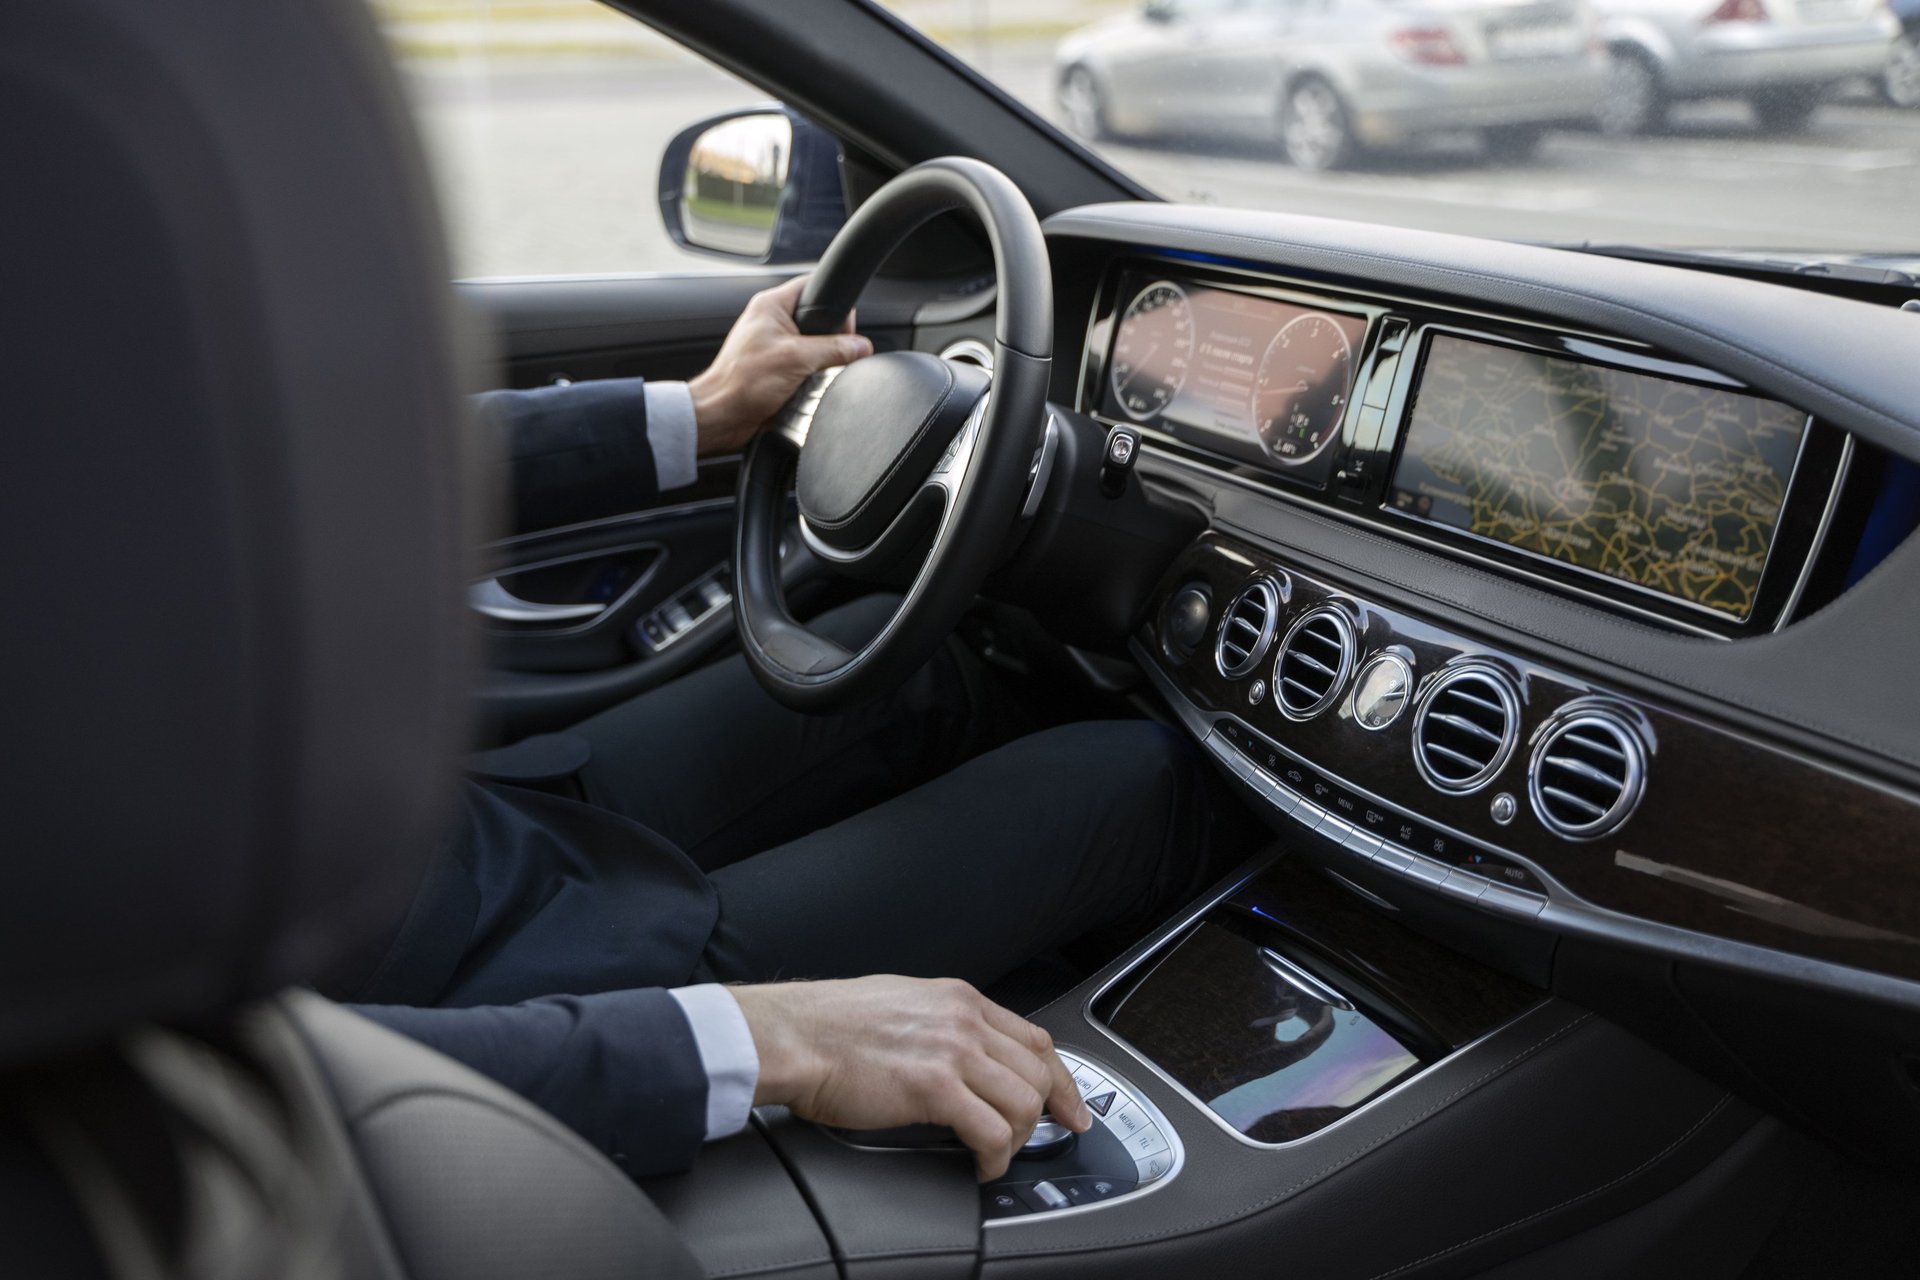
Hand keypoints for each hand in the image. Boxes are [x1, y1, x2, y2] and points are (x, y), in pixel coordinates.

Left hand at [688, 275, 872, 455]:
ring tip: (811, 375)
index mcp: (771, 305)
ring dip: (820, 363)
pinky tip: (806, 388)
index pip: (813, 286)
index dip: (834, 302)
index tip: (845, 325)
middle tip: (827, 356)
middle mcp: (771, 322)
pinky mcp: (775, 370)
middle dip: (830, 340)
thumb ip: (834, 349)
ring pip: (814, 347)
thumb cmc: (741, 383)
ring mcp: (773, 347)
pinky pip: (805, 368)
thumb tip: (860, 346)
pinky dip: (811, 378)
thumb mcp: (797, 359)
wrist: (721, 417)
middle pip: (818, 320)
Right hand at [731, 975, 1092, 1180]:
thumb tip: (960, 1055)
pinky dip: (995, 1158)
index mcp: (958, 999)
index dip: (1060, 1078)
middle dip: (1046, 1115)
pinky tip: (980, 1166)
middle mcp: (963, 1020)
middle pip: (1037, 1072)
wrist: (793, 1035)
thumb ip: (939, 1022)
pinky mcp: (935, 1087)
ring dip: (1016, 1139)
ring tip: (994, 1155)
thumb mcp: (900, 1003)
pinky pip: (992, 1132)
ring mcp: (953, 1051)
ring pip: (1024, 1102)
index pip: (1033, 1038)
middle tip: (1034, 1142)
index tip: (1070, 1106)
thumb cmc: (828, 1025)